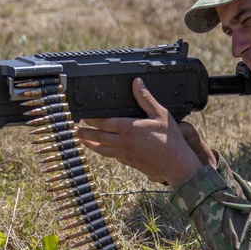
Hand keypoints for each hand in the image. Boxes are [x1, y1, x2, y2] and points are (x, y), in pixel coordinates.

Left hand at [76, 78, 214, 185]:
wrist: (176, 165)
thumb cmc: (170, 140)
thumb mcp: (160, 114)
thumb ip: (145, 99)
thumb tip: (137, 83)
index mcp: (128, 128)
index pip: (103, 122)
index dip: (90, 119)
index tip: (81, 115)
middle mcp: (123, 142)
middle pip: (97, 136)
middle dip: (84, 131)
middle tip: (74, 127)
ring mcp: (124, 154)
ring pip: (101, 148)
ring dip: (88, 143)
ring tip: (80, 138)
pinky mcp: (128, 162)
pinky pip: (110, 155)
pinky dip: (102, 151)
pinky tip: (100, 148)